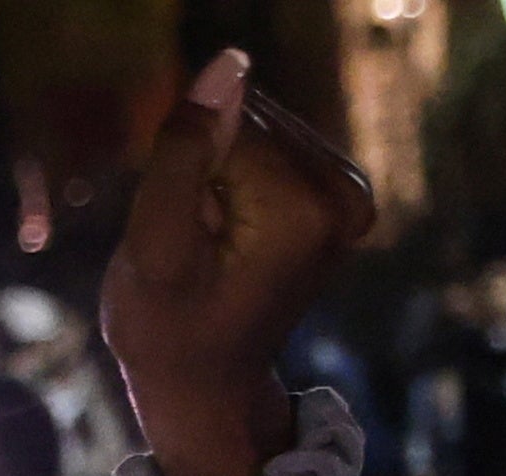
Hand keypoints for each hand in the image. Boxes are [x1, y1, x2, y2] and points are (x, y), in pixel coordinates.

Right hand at [100, 47, 375, 475]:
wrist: (206, 385)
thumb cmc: (167, 330)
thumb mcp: (156, 246)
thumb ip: (184, 152)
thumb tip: (230, 60)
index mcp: (307, 209)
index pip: (226, 127)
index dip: (185, 172)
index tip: (189, 237)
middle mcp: (346, 197)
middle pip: (249, 120)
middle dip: (207, 168)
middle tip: (202, 243)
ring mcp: (350, 196)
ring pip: (255, 127)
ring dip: (218, 173)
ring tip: (216, 240)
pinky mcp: (340, 193)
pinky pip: (268, 143)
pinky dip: (237, 176)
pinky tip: (233, 229)